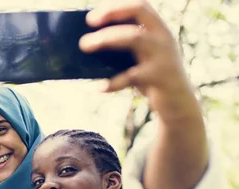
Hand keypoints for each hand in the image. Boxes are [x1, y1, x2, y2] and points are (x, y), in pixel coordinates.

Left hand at [80, 0, 194, 118]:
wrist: (178, 104)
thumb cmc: (151, 78)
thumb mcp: (140, 59)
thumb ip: (123, 49)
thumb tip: (87, 45)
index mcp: (158, 29)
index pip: (140, 6)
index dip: (116, 6)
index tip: (91, 16)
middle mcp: (163, 37)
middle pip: (139, 13)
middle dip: (112, 13)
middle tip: (89, 22)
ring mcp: (164, 55)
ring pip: (135, 38)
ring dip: (106, 39)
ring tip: (85, 45)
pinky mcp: (161, 77)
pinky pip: (133, 76)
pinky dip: (114, 82)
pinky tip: (101, 87)